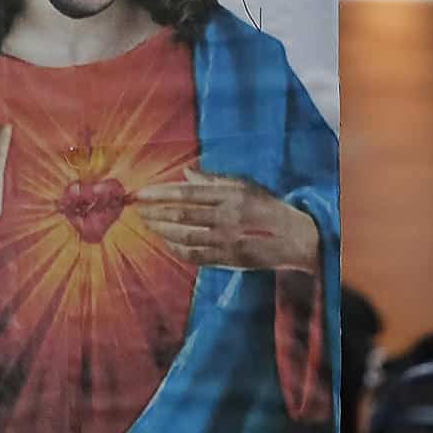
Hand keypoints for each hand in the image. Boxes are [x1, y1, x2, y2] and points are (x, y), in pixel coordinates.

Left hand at [136, 168, 319, 271]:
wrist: (294, 238)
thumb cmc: (267, 207)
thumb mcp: (245, 186)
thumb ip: (214, 180)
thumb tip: (186, 173)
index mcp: (230, 196)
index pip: (187, 193)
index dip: (160, 194)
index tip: (140, 193)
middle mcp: (227, 218)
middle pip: (181, 215)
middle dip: (154, 212)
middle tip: (137, 209)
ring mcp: (226, 241)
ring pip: (184, 236)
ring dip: (161, 230)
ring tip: (148, 222)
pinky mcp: (227, 259)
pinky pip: (194, 255)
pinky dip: (176, 248)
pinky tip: (166, 240)